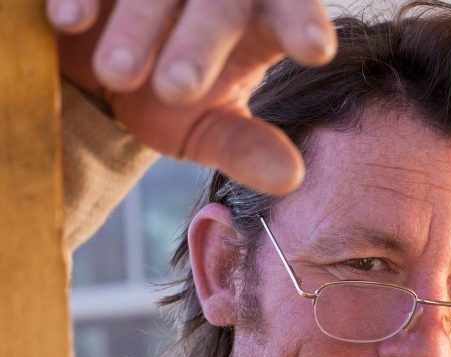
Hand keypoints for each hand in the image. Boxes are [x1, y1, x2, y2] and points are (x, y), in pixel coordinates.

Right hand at [47, 0, 336, 193]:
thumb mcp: (209, 126)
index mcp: (257, 14)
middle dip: (200, 41)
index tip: (316, 48)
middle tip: (176, 90)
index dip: (301, 20)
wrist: (104, 71)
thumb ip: (247, 148)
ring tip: (118, 75)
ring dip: (138, 24)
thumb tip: (292, 178)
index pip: (288, 6)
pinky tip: (69, 21)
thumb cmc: (169, 96)